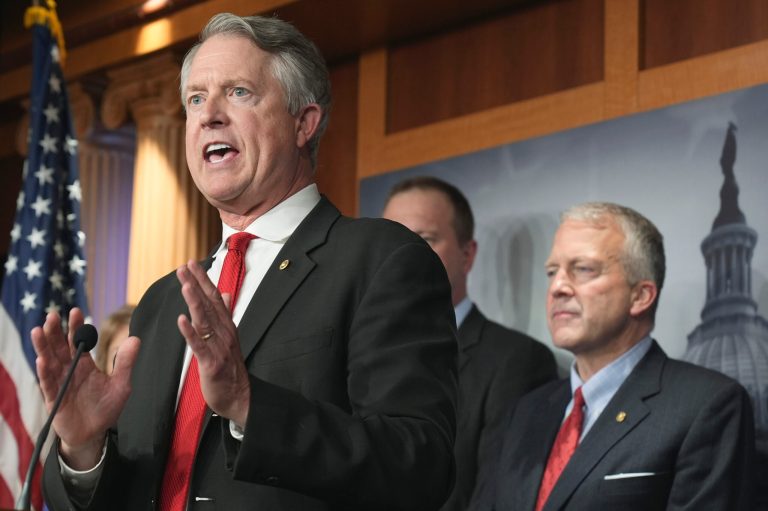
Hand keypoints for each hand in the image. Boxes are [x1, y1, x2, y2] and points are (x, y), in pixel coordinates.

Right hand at [31, 307, 139, 469]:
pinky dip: (45, 372)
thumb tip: (136, 338)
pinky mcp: (54, 399)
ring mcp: (60, 383)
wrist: (95, 434)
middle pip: (60, 347)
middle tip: (51, 315)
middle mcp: (70, 371)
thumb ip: (126, 362)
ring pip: (50, 361)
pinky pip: (48, 383)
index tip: (76, 311)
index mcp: (85, 365)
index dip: (76, 327)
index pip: (79, 342)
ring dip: (44, 346)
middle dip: (55, 332)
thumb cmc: (106, 408)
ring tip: (39, 330)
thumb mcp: (121, 384)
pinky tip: (42, 360)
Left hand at [176, 260, 250, 426]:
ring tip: (185, 286)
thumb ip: (226, 313)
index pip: (215, 297)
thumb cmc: (231, 367)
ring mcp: (219, 347)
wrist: (239, 396)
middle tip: (185, 267)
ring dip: (195, 302)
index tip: (192, 264)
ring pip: (205, 321)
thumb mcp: (230, 337)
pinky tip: (181, 320)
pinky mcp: (211, 363)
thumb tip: (225, 293)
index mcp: (227, 326)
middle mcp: (225, 332)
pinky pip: (199, 345)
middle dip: (197, 284)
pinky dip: (190, 332)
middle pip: (209, 304)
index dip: (203, 280)